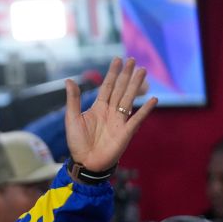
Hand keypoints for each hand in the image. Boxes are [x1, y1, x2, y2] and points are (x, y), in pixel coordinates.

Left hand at [65, 57, 157, 171]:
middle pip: (120, 89)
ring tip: (143, 71)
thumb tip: (68, 80)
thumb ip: (73, 100)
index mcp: (98, 107)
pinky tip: (153, 99)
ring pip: (129, 99)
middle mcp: (110, 111)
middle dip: (126, 75)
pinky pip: (137, 119)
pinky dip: (145, 110)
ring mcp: (119, 121)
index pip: (107, 86)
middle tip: (133, 60)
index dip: (112, 73)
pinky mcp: (126, 132)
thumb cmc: (77, 142)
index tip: (118, 59)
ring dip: (136, 85)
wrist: (85, 162)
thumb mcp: (72, 118)